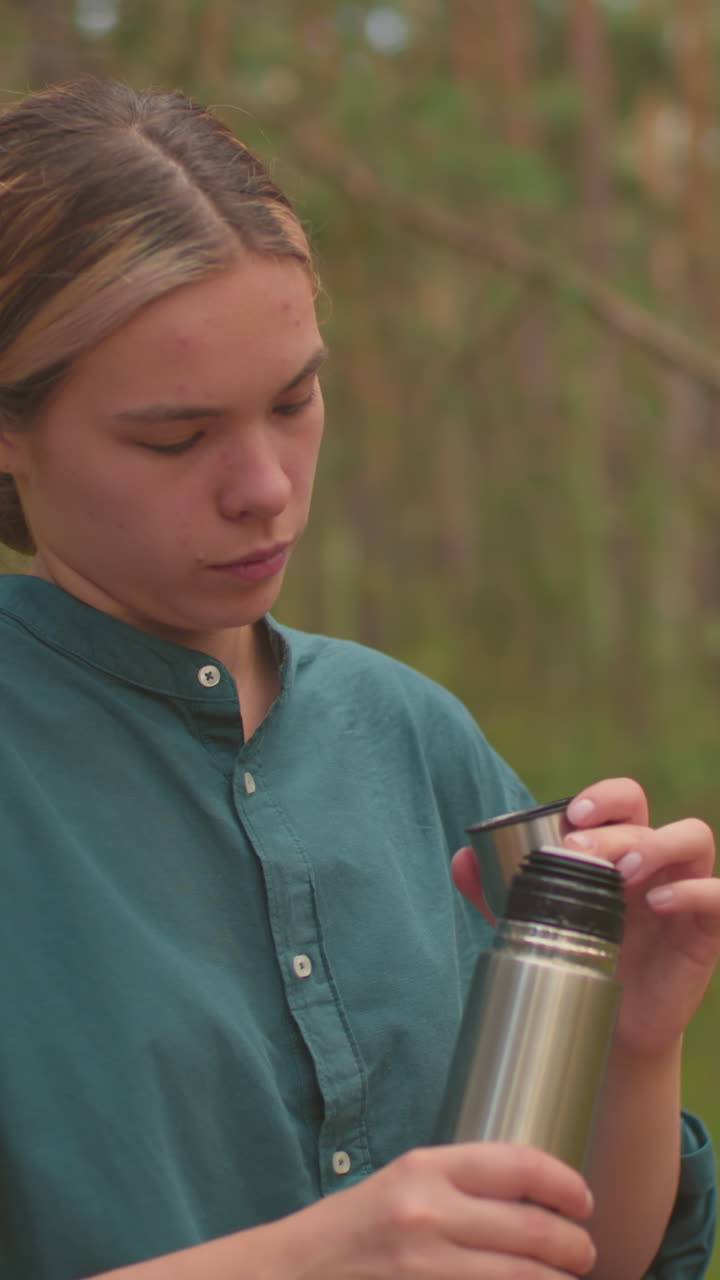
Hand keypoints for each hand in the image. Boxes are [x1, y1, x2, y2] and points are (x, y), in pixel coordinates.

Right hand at [288, 1143, 594, 1278]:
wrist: (295, 1273)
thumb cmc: (355, 1230)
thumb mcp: (404, 1185)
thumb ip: (461, 1186)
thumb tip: (536, 1197)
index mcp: (425, 1169)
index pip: (518, 1165)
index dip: (564, 1182)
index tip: (583, 1200)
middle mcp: (428, 1213)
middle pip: (533, 1228)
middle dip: (574, 1244)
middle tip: (585, 1252)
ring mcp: (426, 1267)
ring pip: (523, 1276)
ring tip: (568, 1278)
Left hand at [452, 777, 719, 1057]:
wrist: (609, 1026)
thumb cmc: (576, 957)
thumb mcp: (532, 923)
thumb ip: (497, 890)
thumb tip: (460, 860)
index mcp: (616, 846)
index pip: (621, 799)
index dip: (601, 797)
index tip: (572, 815)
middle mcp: (653, 858)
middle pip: (646, 814)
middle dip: (612, 825)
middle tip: (578, 850)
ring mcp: (685, 887)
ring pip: (692, 836)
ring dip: (654, 845)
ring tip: (621, 873)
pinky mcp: (707, 928)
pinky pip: (719, 894)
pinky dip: (696, 890)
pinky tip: (661, 903)